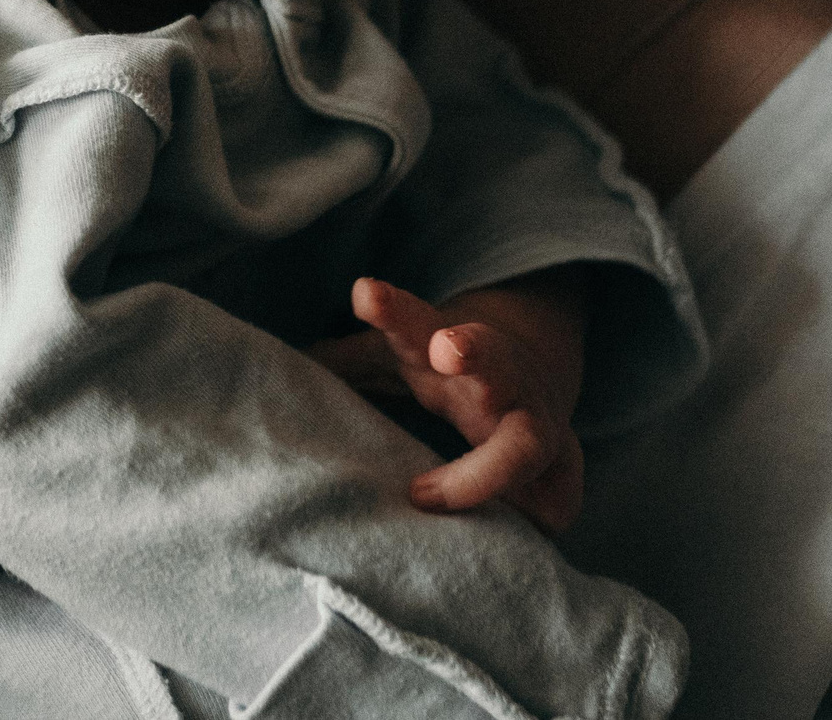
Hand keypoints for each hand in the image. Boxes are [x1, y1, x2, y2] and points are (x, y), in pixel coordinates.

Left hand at [310, 273, 588, 532]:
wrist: (536, 382)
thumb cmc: (446, 371)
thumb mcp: (396, 354)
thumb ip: (344, 360)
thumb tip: (271, 370)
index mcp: (448, 350)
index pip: (418, 322)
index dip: (393, 308)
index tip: (363, 293)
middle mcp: (497, 381)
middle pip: (493, 359)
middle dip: (473, 351)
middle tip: (444, 349)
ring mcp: (534, 424)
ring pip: (527, 441)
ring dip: (487, 471)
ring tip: (426, 496)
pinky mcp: (560, 472)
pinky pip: (555, 501)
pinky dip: (533, 520)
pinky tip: (509, 539)